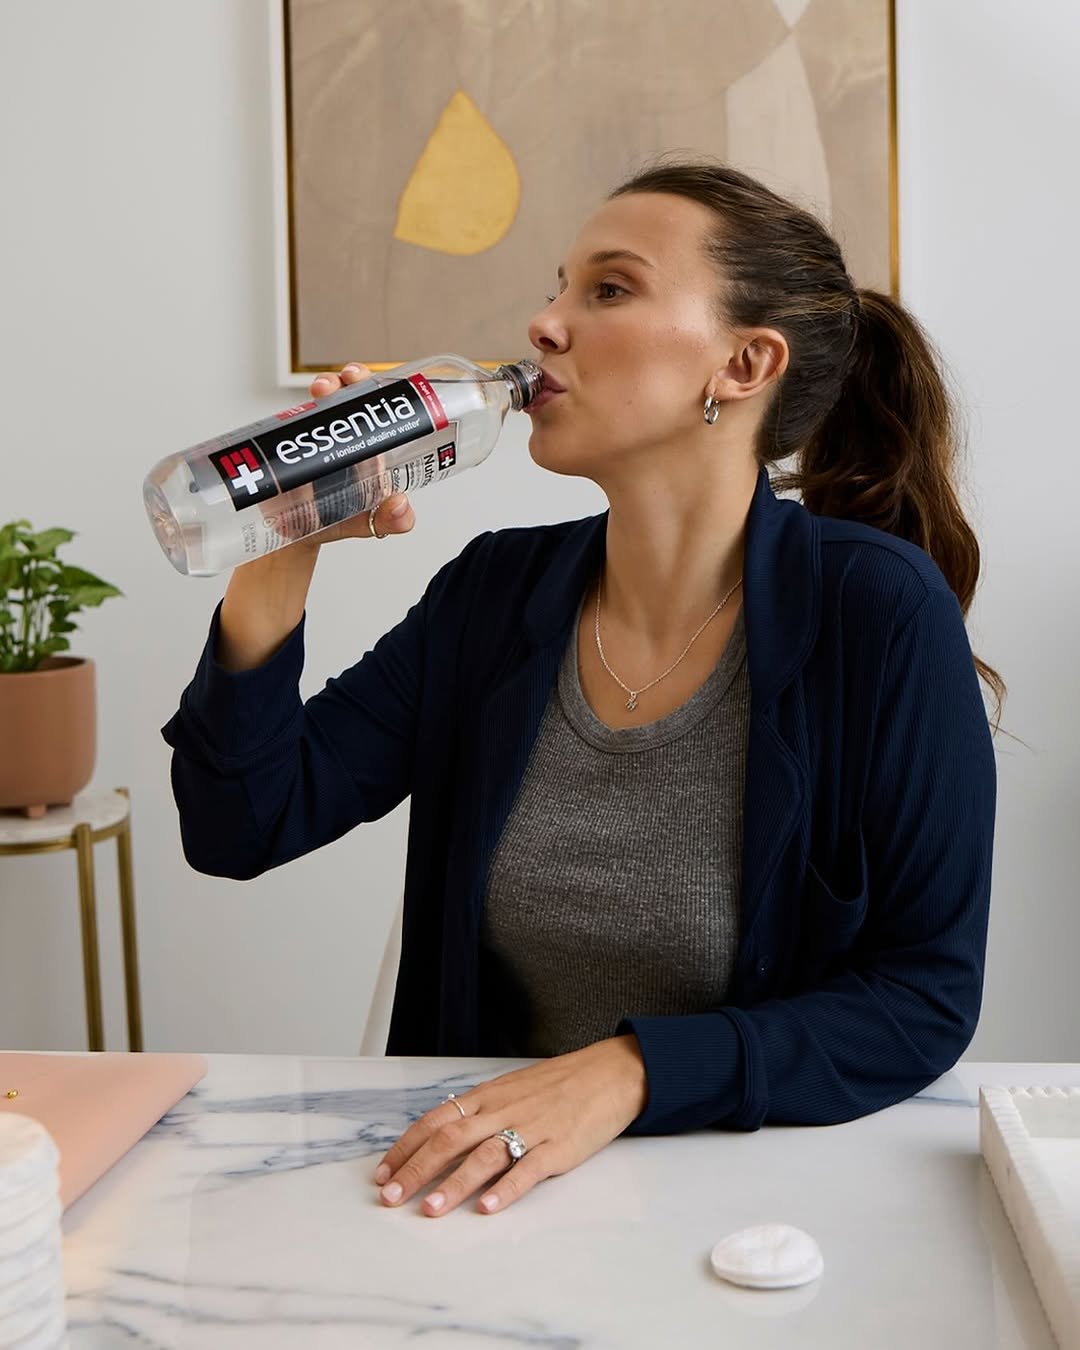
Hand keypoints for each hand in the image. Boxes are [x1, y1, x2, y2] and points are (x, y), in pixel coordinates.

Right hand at [280, 362, 417, 546]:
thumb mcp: (370, 523)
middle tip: (349, 379)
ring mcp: (320, 435)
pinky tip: (299, 406)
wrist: (295, 536)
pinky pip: (296, 418)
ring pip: (325, 401)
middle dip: (352, 379)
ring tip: (323, 389)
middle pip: (354, 396)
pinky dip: (297, 408)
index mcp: (373, 449)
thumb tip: (400, 505)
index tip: (383, 385)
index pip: (382, 412)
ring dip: (326, 386)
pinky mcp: (294, 441)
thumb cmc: (337, 523)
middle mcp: (347, 436)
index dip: (384, 392)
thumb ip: (391, 520)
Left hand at [372, 1034, 647, 1216]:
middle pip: (450, 1138)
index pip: (436, 1119)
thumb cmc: (559, 1085)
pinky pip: (528, 1169)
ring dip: (453, 1184)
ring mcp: (531, 1128)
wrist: (609, 1073)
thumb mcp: (512, 1089)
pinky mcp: (558, 1147)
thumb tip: (442, 1135)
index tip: (383, 1173)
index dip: (406, 1146)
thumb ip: (481, 1111)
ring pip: (484, 1155)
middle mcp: (503, 1110)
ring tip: (430, 1210)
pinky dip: (505, 1189)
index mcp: (488, 1096)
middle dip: (416, 1169)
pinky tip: (487, 1208)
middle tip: (390, 1197)